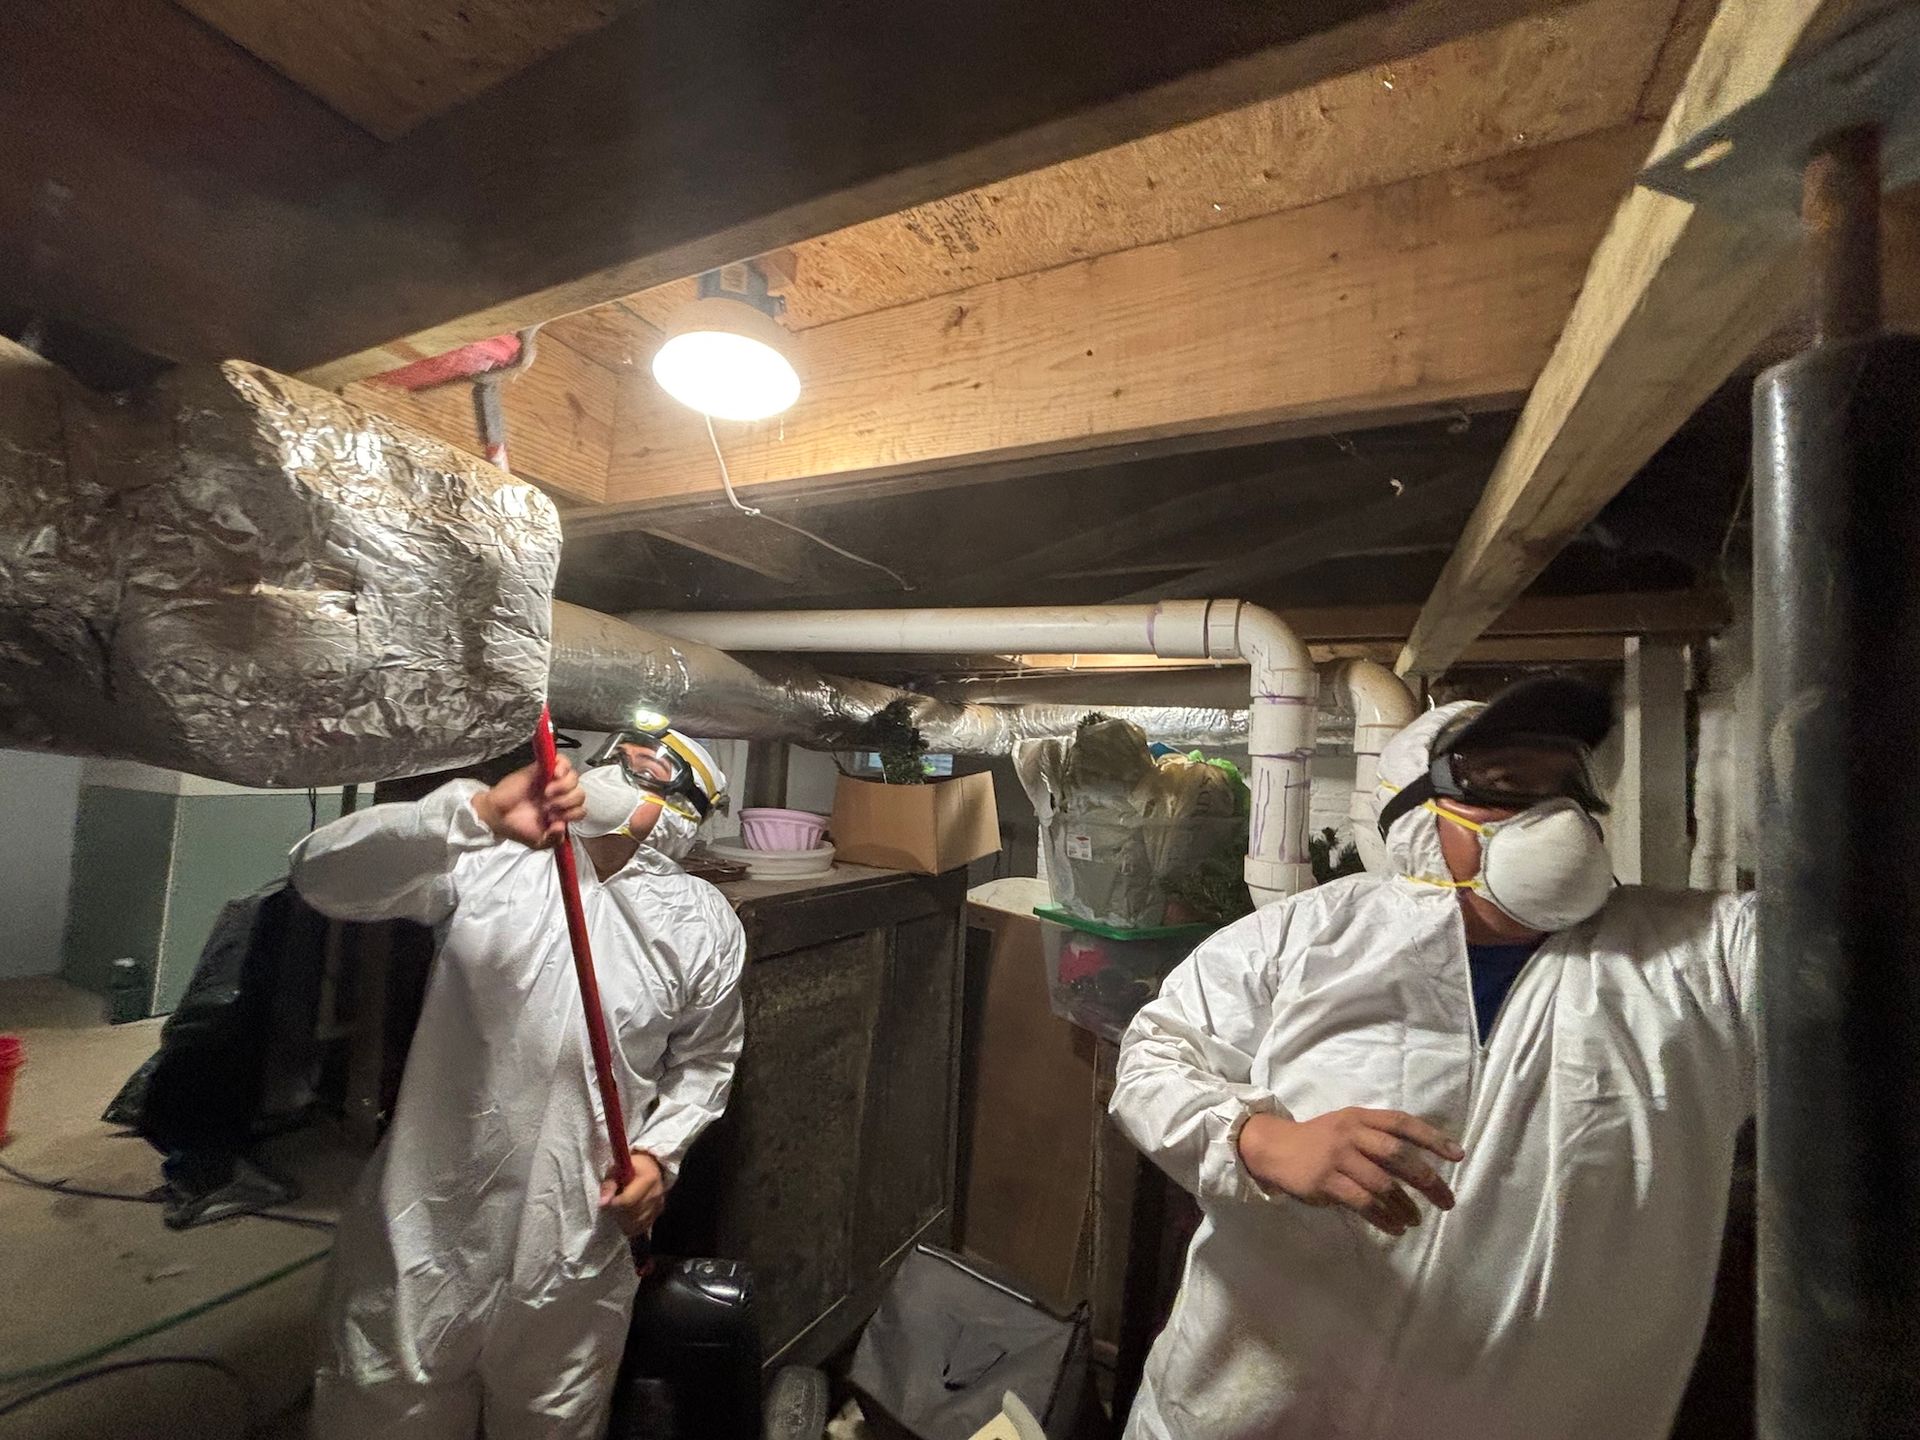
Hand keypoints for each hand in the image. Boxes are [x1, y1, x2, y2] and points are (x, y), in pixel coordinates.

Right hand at [472, 757, 583, 848]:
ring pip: (573, 778)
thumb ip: (553, 839)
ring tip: (547, 794)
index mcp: (561, 812)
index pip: (580, 810)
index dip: (571, 815)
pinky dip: (563, 766)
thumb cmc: (517, 827)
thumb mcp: (538, 843)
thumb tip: (562, 827)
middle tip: (548, 807)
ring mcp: (551, 782)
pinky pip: (562, 760)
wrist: (496, 816)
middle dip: (567, 802)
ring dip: (564, 787)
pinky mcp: (542, 769)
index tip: (553, 819)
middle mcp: (559, 796)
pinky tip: (555, 775)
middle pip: (579, 794)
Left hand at [599, 1150, 665, 1237]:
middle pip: (633, 1214)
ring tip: (620, 1210)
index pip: (628, 1200)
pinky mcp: (659, 1212)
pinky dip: (633, 1225)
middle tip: (612, 1206)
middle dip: (619, 1213)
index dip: (614, 1204)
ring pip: (638, 1223)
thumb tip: (603, 1203)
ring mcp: (659, 1204)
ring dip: (625, 1221)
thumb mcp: (617, 1170)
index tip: (605, 1203)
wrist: (651, 1166)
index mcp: (648, 1179)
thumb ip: (609, 1185)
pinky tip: (627, 1217)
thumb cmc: (630, 1167)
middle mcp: (656, 1193)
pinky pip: (643, 1226)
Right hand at [1237, 1108, 1463, 1236]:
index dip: (1432, 1138)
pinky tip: (1396, 1228)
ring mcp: (1337, 1157)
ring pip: (1382, 1183)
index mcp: (1360, 1117)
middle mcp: (1351, 1133)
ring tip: (1417, 1220)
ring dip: (1405, 1205)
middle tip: (1447, 1201)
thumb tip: (1420, 1165)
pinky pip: (1363, 1202)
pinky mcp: (1325, 1181)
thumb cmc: (1319, 1140)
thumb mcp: (1347, 1128)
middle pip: (1398, 1155)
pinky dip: (1384, 1218)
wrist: (1273, 1148)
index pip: (1402, 1123)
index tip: (1458, 1155)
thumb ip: (1377, 1139)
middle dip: (1428, 1180)